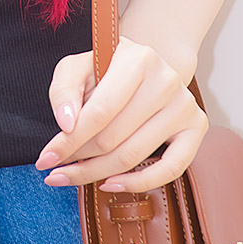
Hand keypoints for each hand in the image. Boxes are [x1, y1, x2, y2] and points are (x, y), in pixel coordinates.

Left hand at [35, 36, 207, 191]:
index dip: (69, 141)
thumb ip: (64, 89)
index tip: (45, 159)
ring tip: (72, 175)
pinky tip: (110, 184)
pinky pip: (170, 169)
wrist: (148, 67)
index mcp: (138, 59)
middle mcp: (167, 81)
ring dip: (96, 173)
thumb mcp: (78, 66)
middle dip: (78, 158)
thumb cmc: (108, 69)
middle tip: (55, 169)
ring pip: (134, 157)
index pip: (100, 112)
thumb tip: (67, 124)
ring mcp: (185, 106)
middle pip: (114, 138)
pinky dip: (138, 183)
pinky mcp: (197, 127)